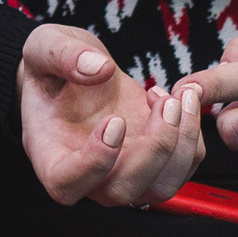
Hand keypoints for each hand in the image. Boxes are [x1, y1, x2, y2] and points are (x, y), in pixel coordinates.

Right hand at [16, 23, 203, 206]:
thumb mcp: (45, 46)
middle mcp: (89, 176)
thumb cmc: (53, 69)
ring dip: (180, 146)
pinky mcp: (154, 163)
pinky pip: (183, 167)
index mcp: (51, 156)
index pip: (67, 185)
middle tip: (163, 102)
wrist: (76, 73)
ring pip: (160, 188)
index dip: (94, 163)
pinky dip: (191, 136)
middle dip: (153, 149)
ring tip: (177, 98)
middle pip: (123, 190)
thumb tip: (98, 69)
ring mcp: (124, 173)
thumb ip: (62, 55)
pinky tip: (179, 97)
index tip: (114, 121)